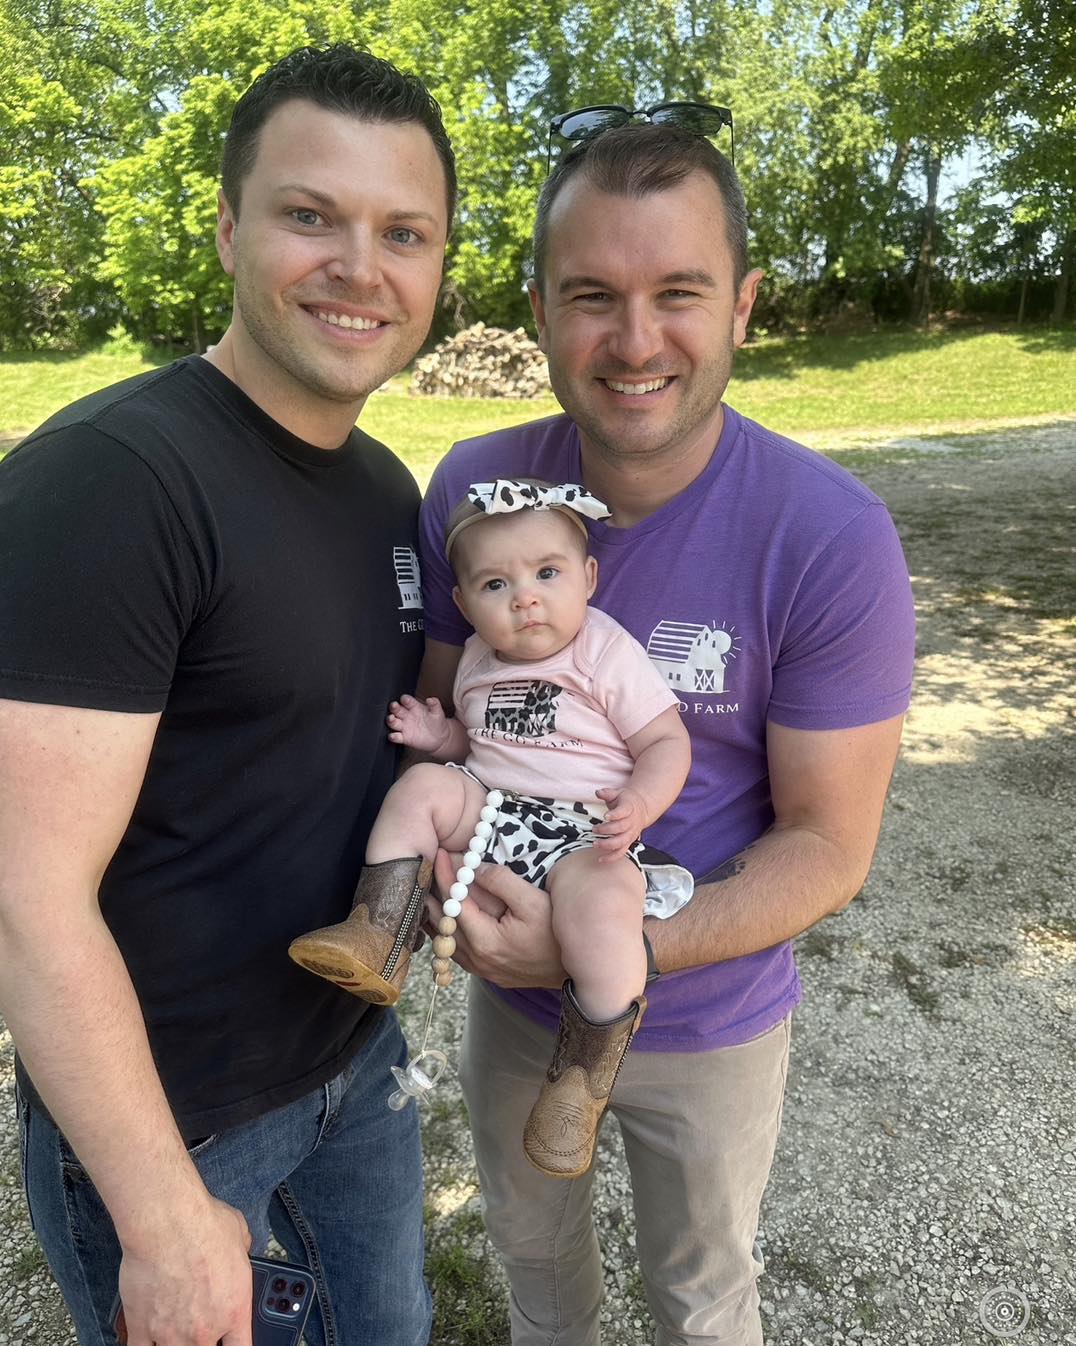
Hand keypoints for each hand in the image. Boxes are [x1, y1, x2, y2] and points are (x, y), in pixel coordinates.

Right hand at [117, 1195, 252, 1345]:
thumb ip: (242, 1253)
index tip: (227, 1341)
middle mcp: (204, 1330)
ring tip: (173, 1327)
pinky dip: (144, 1345)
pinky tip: (146, 1338)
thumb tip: (240, 1248)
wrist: (167, 1222)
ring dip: (174, 1343)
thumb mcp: (240, 1234)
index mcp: (233, 1310)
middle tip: (196, 1327)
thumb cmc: (204, 1224)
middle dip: (202, 1341)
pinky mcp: (141, 1328)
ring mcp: (171, 1334)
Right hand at [386, 695, 449, 751]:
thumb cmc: (437, 722)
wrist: (439, 738)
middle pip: (396, 710)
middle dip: (394, 707)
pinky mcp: (404, 738)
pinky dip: (393, 736)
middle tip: (394, 705)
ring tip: (391, 718)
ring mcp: (404, 726)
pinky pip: (396, 737)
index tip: (404, 699)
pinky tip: (393, 735)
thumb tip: (430, 699)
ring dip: (390, 720)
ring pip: (393, 722)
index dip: (405, 699)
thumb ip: (435, 704)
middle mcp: (407, 716)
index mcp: (414, 707)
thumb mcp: (438, 712)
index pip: (407, 701)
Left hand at [427, 850, 566, 988]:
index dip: (444, 875)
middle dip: (434, 892)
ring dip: (438, 912)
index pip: (453, 902)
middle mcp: (477, 959)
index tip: (436, 853)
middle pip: (441, 922)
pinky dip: (448, 930)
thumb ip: (501, 882)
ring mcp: (481, 969)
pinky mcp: (487, 973)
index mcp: (485, 940)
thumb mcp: (533, 901)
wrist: (577, 970)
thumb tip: (473, 869)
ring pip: (445, 939)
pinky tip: (448, 916)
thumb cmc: (557, 934)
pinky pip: (456, 950)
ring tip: (432, 888)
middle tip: (427, 868)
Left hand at [593, 786, 648, 861]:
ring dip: (608, 845)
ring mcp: (630, 834)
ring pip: (621, 842)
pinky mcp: (628, 842)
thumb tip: (598, 792)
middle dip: (607, 830)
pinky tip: (601, 859)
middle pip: (621, 828)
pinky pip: (621, 852)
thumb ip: (608, 793)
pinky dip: (612, 858)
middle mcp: (631, 823)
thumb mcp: (619, 793)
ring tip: (595, 844)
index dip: (615, 814)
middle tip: (594, 829)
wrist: (642, 809)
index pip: (623, 812)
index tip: (605, 816)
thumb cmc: (627, 801)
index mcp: (629, 809)